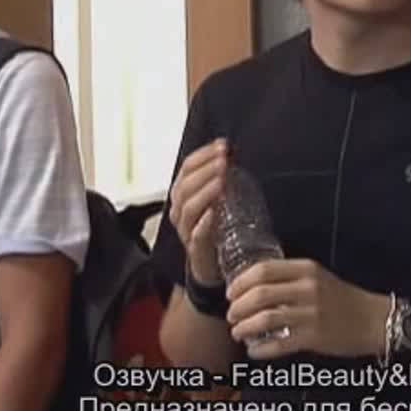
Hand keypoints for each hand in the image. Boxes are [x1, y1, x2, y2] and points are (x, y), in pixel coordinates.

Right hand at [168, 138, 229, 285]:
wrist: (209, 264)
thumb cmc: (213, 227)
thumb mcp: (214, 198)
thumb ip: (219, 178)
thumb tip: (231, 152)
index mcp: (182, 195)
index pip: (186, 168)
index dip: (203, 155)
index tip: (222, 145)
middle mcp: (179, 212)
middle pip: (185, 186)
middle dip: (205, 170)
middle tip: (223, 160)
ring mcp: (186, 231)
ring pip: (189, 208)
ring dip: (205, 192)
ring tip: (221, 181)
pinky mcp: (196, 249)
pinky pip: (197, 234)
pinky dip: (204, 222)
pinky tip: (214, 212)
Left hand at [224, 259, 386, 361]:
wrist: (373, 320)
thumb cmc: (342, 299)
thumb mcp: (318, 277)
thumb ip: (290, 278)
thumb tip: (253, 286)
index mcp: (306, 269)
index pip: (264, 270)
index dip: (241, 282)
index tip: (230, 292)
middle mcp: (308, 288)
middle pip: (260, 294)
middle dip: (238, 307)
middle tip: (231, 315)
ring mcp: (311, 314)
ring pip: (265, 319)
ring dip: (244, 328)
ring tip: (238, 332)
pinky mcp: (314, 337)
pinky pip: (278, 344)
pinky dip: (261, 349)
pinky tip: (254, 351)